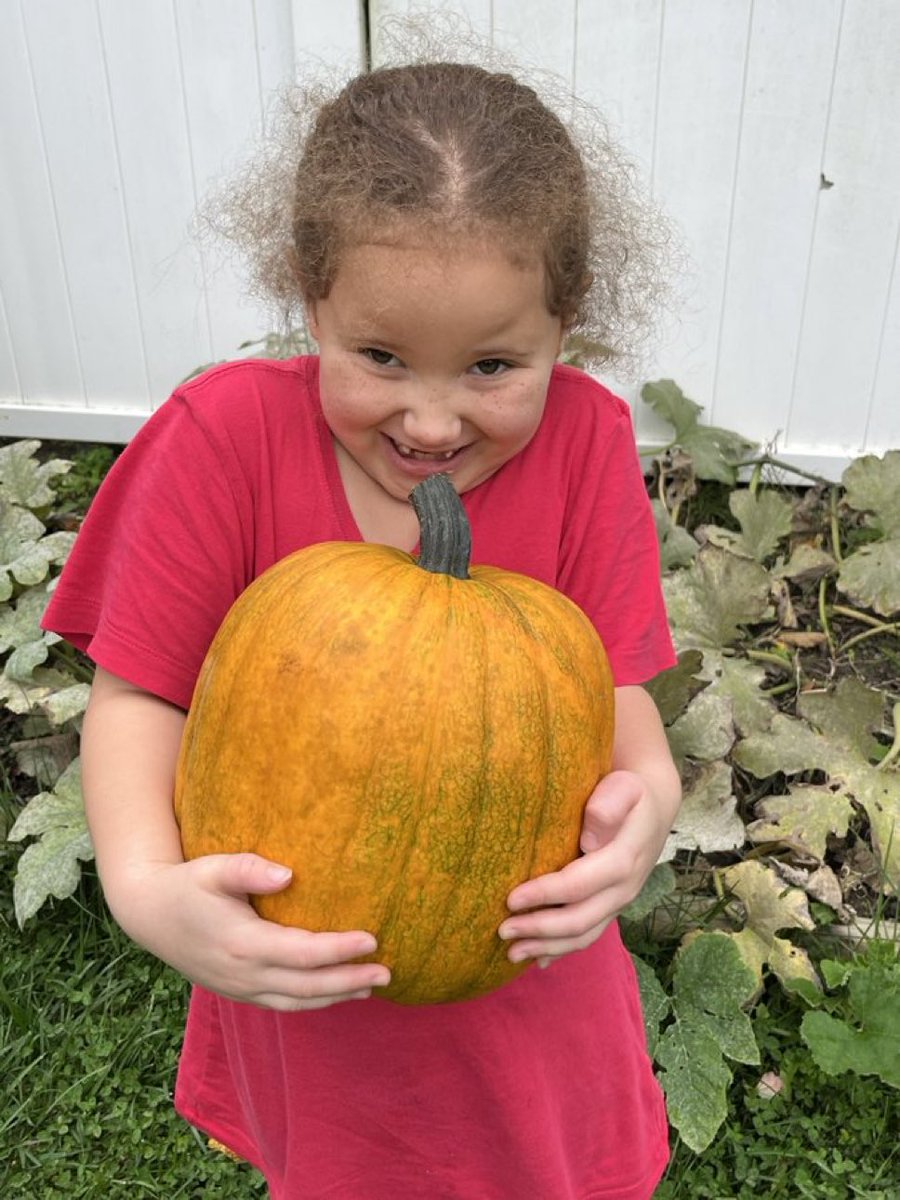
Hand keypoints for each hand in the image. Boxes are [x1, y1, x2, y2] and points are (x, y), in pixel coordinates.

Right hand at [114, 852, 390, 1010]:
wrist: (149, 915)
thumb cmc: (187, 884)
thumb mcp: (213, 868)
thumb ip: (248, 869)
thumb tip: (288, 874)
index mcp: (242, 943)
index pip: (303, 953)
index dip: (339, 950)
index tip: (372, 939)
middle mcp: (243, 974)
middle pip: (307, 986)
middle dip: (349, 981)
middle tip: (388, 971)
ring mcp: (239, 988)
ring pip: (297, 1002)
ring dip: (336, 997)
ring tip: (373, 986)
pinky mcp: (238, 991)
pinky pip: (282, 1004)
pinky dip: (313, 1002)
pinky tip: (336, 993)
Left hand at [498, 770, 674, 968]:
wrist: (652, 808)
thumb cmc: (628, 794)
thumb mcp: (624, 788)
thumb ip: (608, 805)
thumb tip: (590, 837)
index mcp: (622, 860)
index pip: (578, 885)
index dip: (544, 895)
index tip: (510, 899)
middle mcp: (623, 889)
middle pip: (579, 920)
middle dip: (540, 929)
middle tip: (502, 931)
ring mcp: (618, 902)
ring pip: (583, 935)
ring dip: (547, 947)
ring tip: (511, 953)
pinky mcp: (610, 908)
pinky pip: (588, 935)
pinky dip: (562, 950)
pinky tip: (538, 960)